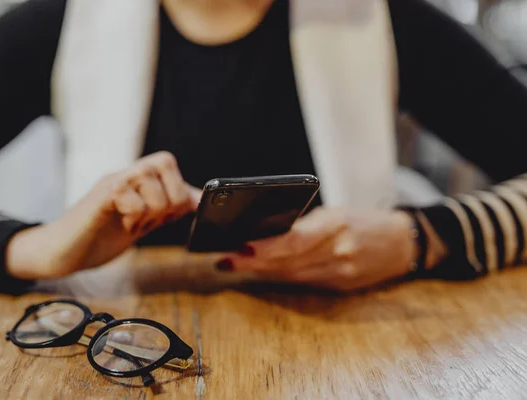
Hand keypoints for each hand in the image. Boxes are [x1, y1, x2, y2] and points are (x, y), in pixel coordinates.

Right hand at [6, 152, 199, 279]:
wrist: (62, 252)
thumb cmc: (99, 237)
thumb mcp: (142, 222)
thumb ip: (166, 209)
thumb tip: (197, 200)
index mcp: (136, 180)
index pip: (168, 162)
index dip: (181, 189)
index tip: (173, 216)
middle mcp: (124, 175)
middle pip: (164, 161)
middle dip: (170, 198)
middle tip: (151, 220)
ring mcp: (111, 183)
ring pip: (150, 180)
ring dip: (150, 211)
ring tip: (132, 224)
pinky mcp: (100, 197)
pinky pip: (130, 196)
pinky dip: (133, 216)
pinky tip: (122, 225)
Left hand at [216, 207, 438, 291]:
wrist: (402, 243)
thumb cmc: (363, 221)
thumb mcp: (335, 212)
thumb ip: (304, 224)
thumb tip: (264, 233)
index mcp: (336, 224)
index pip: (295, 239)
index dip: (265, 247)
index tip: (239, 247)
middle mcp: (338, 251)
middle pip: (287, 261)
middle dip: (252, 262)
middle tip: (225, 259)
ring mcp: (340, 273)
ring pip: (290, 275)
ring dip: (260, 272)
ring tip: (233, 265)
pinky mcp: (340, 287)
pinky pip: (302, 283)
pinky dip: (279, 278)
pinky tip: (260, 273)